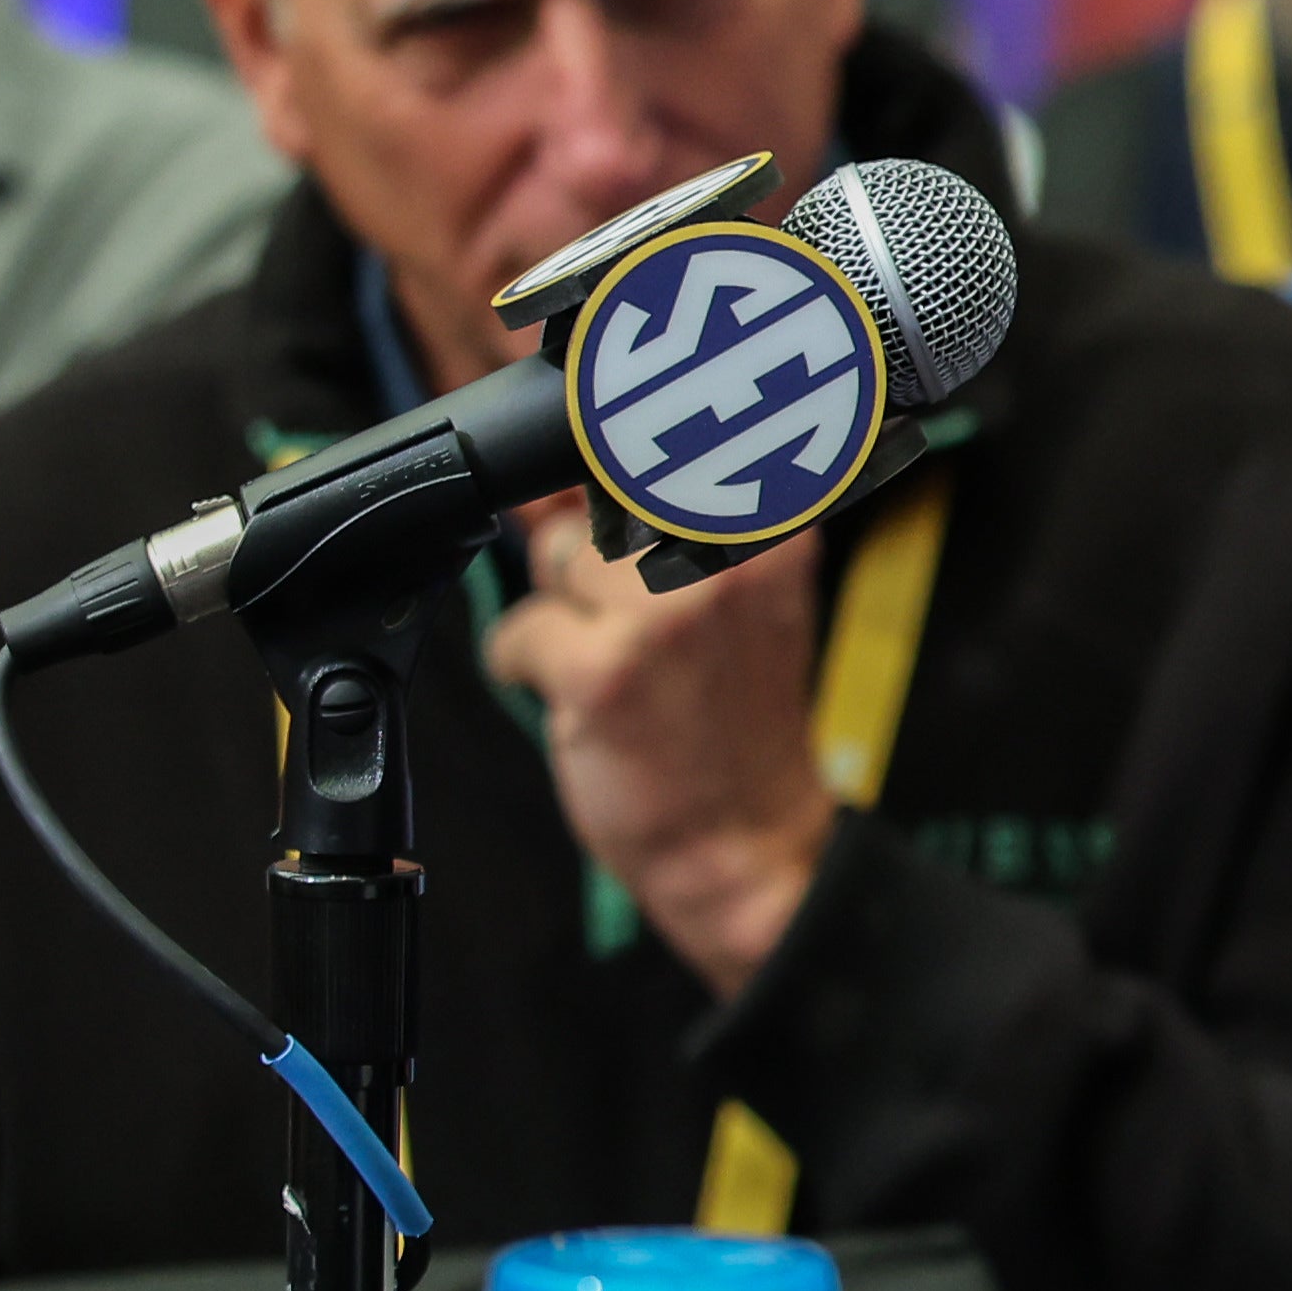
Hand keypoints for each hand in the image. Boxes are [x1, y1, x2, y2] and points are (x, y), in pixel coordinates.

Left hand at [481, 516, 832, 996]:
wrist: (748, 844)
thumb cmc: (733, 724)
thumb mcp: (724, 600)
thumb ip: (651, 527)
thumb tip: (553, 473)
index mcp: (772, 527)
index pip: (655, 447)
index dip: (618, 485)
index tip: (631, 532)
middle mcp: (726, 558)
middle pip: (594, 502)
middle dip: (590, 566)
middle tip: (638, 635)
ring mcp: (664, 614)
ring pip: (551, 558)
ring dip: (562, 613)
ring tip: (612, 667)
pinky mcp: (605, 673)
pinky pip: (519, 630)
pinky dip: (527, 664)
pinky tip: (577, 700)